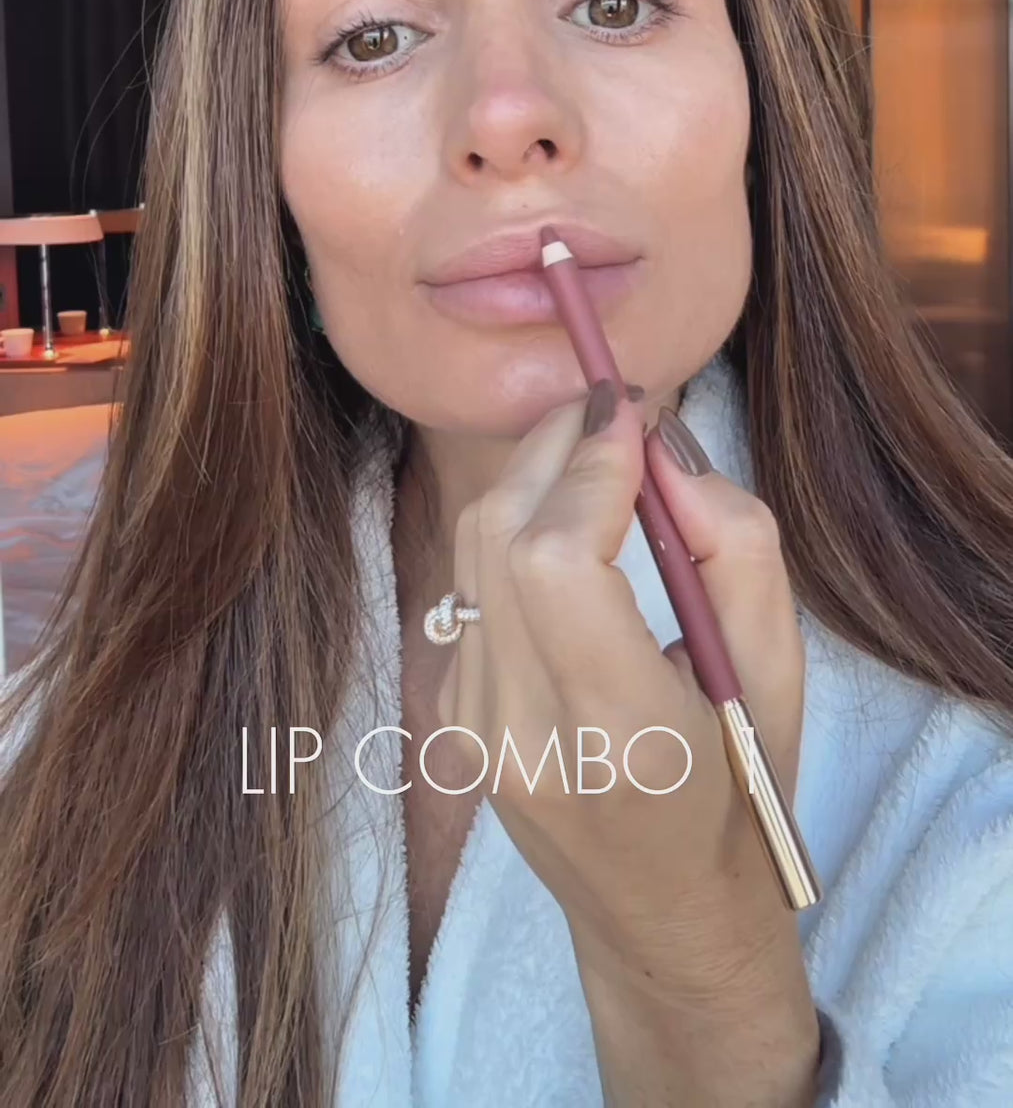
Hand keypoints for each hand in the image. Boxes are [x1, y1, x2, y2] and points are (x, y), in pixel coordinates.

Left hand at [435, 379, 819, 1102]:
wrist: (665, 914)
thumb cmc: (742, 789)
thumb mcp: (779, 670)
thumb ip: (733, 544)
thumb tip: (660, 445)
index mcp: (618, 732)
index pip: (556, 560)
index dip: (587, 468)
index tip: (630, 410)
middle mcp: (523, 731)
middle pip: (498, 536)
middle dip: (554, 448)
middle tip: (613, 410)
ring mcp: (472, 730)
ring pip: (472, 551)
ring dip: (531, 479)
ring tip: (596, 456)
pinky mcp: (449, 718)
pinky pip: (468, 588)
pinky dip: (514, 534)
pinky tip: (567, 532)